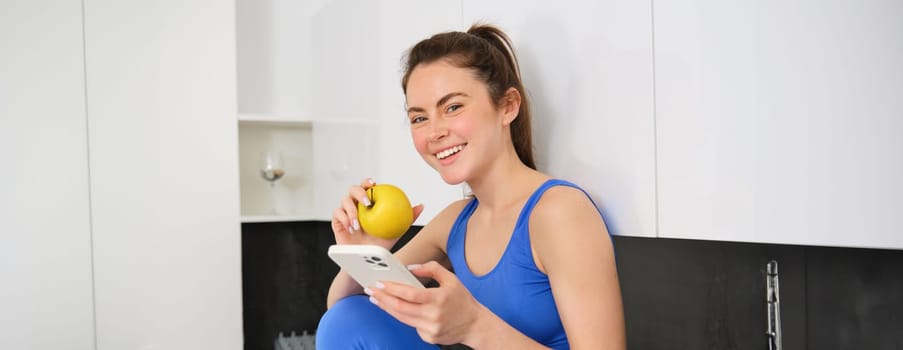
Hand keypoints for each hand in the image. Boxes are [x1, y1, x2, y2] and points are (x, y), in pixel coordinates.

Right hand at [331, 177, 423, 248]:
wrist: (366, 259)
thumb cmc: (380, 243)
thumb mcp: (395, 230)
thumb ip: (407, 217)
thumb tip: (421, 206)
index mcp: (368, 202)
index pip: (366, 187)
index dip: (368, 182)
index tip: (374, 183)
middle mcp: (355, 204)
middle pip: (353, 189)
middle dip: (359, 192)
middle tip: (367, 202)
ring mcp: (344, 211)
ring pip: (344, 201)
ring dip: (351, 210)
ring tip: (358, 222)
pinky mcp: (336, 221)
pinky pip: (337, 214)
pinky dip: (344, 219)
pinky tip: (352, 227)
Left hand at [366, 261, 483, 344]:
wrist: (475, 325)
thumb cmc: (462, 300)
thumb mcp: (451, 279)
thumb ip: (431, 268)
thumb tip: (410, 269)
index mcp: (439, 298)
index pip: (410, 294)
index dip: (392, 289)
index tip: (380, 283)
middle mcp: (434, 315)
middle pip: (401, 308)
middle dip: (383, 298)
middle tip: (371, 290)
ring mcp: (430, 329)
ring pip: (402, 318)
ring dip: (387, 308)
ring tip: (377, 299)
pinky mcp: (429, 338)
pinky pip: (411, 325)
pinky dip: (404, 316)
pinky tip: (399, 309)